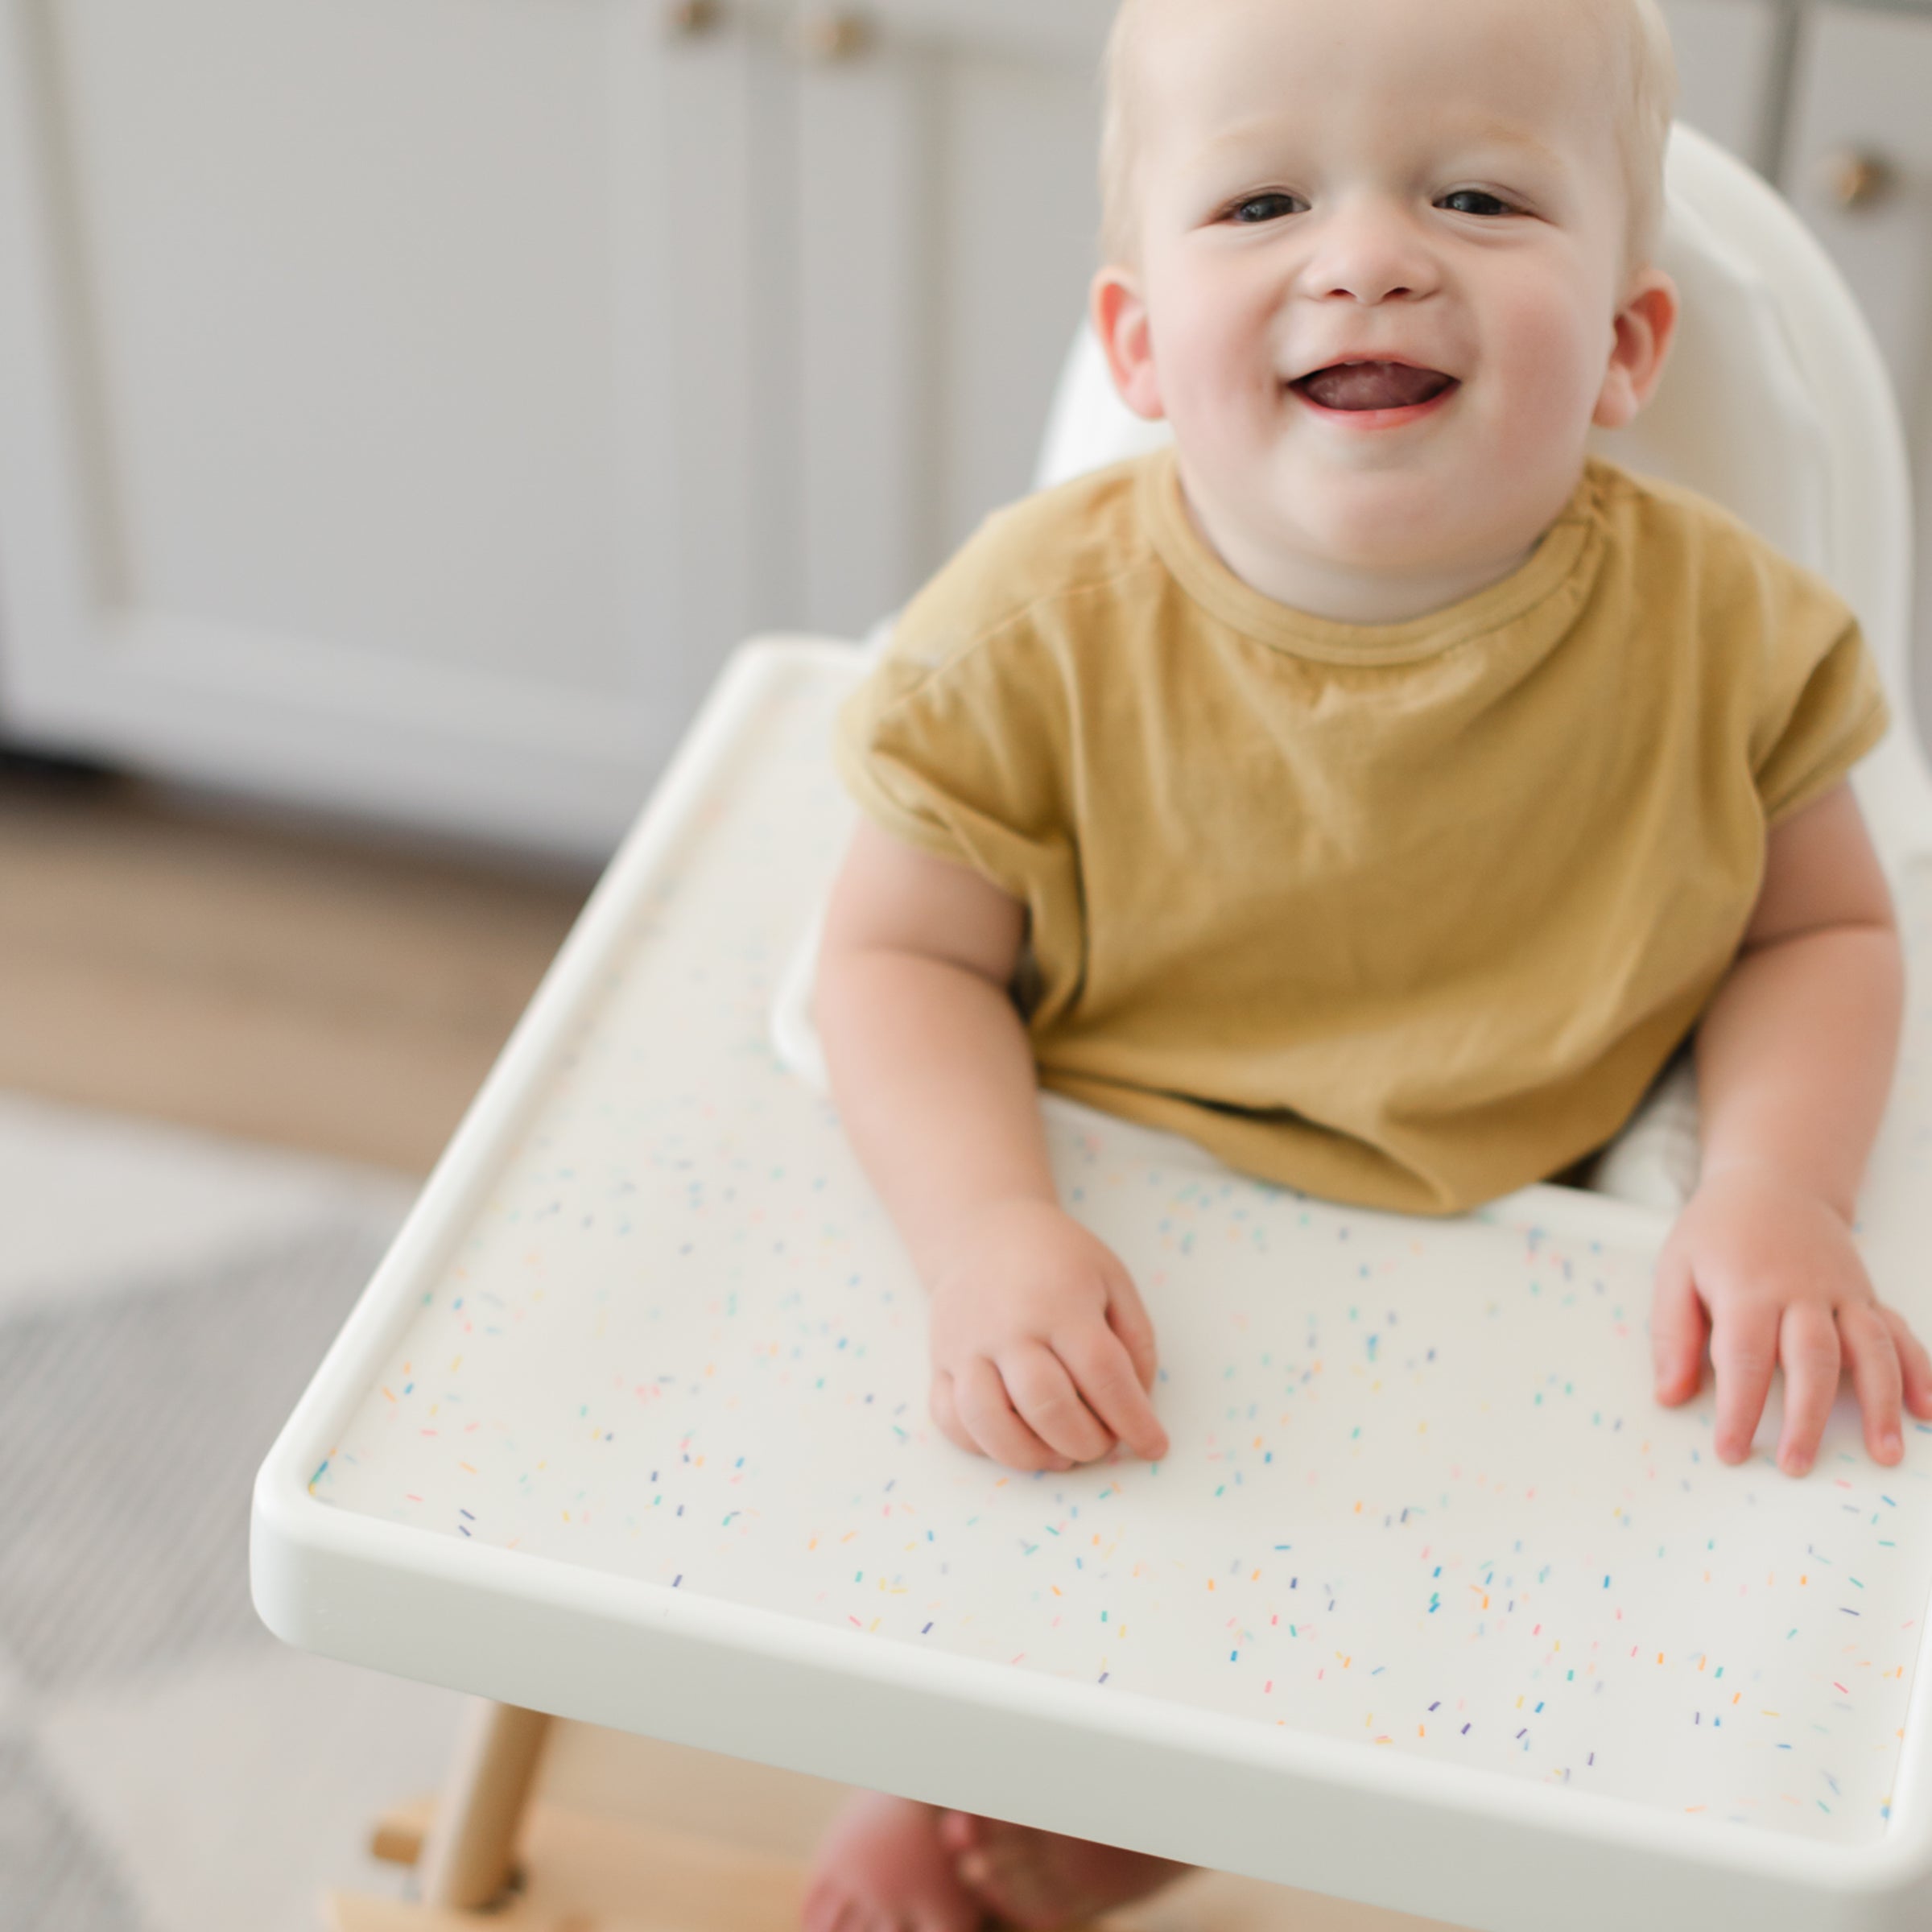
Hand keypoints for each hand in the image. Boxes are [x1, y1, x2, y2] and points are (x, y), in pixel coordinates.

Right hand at [924, 1198, 1168, 1471]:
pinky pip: (950, 1421)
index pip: (1101, 1372)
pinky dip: (982, 1446)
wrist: (983, 1231)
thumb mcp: (1112, 1278)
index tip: (1153, 1446)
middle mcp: (1007, 1326)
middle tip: (1102, 1444)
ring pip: (988, 1422)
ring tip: (1060, 1455)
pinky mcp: (938, 1362)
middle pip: (1045, 1404)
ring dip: (1032, 1456)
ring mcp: (965, 1346)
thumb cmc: (1057, 1259)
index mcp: (1059, 1301)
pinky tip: (1015, 1440)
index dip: (1132, 1419)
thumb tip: (1137, 1405)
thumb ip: (1136, 1340)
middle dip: (1084, 1442)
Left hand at [1652, 1163, 1931, 1472]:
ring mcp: (1842, 1293)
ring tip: (1885, 1452)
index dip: (1740, 1408)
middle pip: (1812, 1359)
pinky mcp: (1867, 1296)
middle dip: (1808, 1417)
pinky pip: (1899, 1334)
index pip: (1745, 1357)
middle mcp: (1802, 1292)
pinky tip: (1928, 1410)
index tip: (1732, 1451)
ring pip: (1870, 1349)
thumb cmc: (1716, 1234)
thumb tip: (1669, 1395)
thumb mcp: (1676, 1270)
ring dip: (1881, 1402)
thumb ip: (1673, 1334)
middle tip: (1797, 1465)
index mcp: (1748, 1288)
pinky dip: (1919, 1371)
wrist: (1773, 1183)